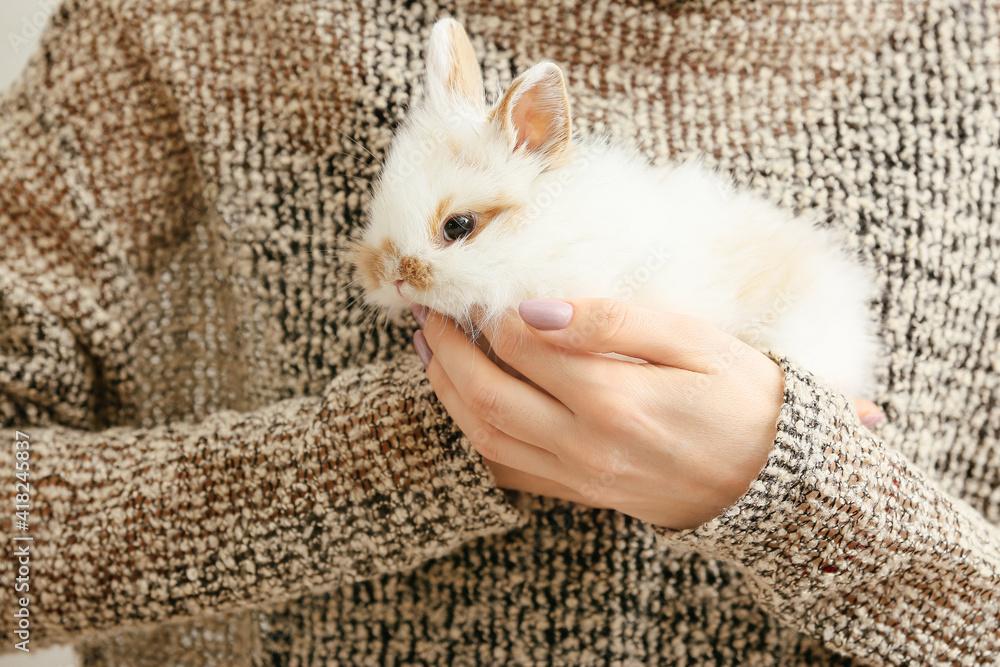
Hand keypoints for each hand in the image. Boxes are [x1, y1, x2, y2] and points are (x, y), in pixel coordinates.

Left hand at [412, 298, 877, 529]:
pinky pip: (509, 473)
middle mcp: (585, 445)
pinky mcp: (583, 496)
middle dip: (444, 350)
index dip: (487, 313)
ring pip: (485, 437)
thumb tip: (534, 308)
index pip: (520, 345)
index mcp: (613, 399)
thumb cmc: (744, 398)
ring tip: (429, 352)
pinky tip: (465, 407)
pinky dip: (474, 438)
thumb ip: (613, 322)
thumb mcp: (695, 341)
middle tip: (425, 313)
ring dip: (446, 392)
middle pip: (484, 395)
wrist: (777, 479)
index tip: (473, 286)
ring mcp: (580, 479)